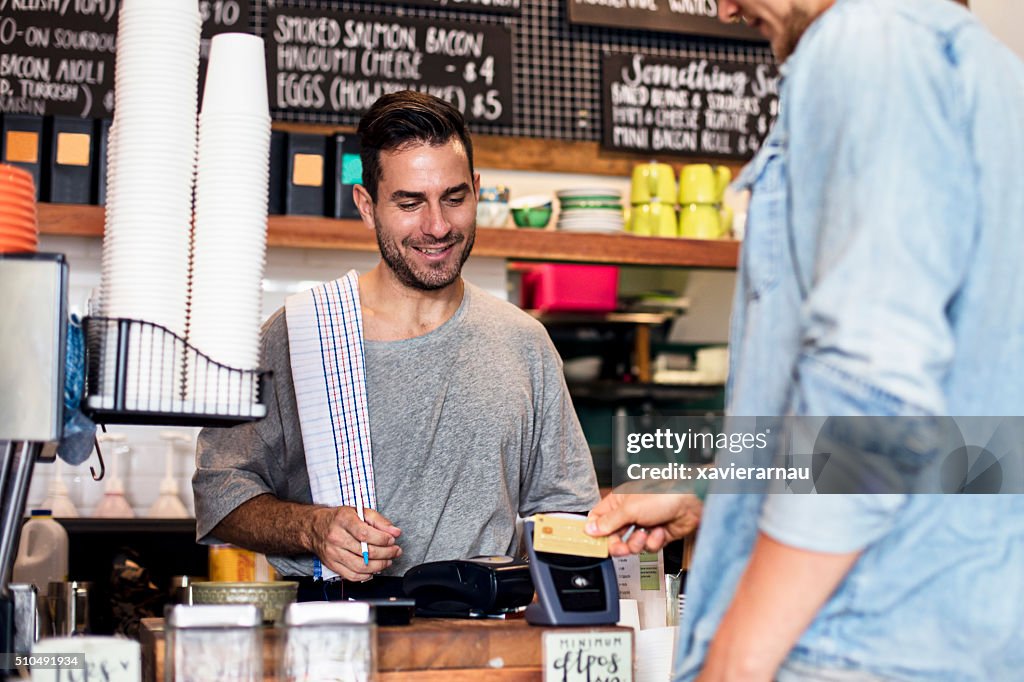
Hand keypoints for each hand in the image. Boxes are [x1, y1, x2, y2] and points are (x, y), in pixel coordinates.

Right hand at [309, 506, 401, 580]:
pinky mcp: (332, 565)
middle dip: (386, 553)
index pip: (365, 533)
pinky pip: (351, 575)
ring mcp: (333, 553)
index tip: (392, 540)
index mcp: (343, 520)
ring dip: (378, 566)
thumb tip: (395, 531)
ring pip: (359, 566)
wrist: (314, 528)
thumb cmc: (339, 519)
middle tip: (395, 551)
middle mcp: (336, 537)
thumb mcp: (359, 511)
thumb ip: (379, 521)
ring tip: (387, 561)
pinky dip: (365, 575)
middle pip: (365, 551)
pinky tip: (373, 570)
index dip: (382, 539)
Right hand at [585, 492, 701, 555]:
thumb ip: (609, 521)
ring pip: (631, 545)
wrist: (692, 502)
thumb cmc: (663, 495)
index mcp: (619, 502)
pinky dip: (654, 541)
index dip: (595, 532)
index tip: (595, 543)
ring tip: (646, 534)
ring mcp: (644, 524)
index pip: (599, 519)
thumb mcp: (629, 509)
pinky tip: (660, 531)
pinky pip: (648, 547)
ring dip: (638, 543)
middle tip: (622, 547)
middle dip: (618, 544)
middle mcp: (630, 513)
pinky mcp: (658, 535)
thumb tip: (590, 529)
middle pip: (614, 536)